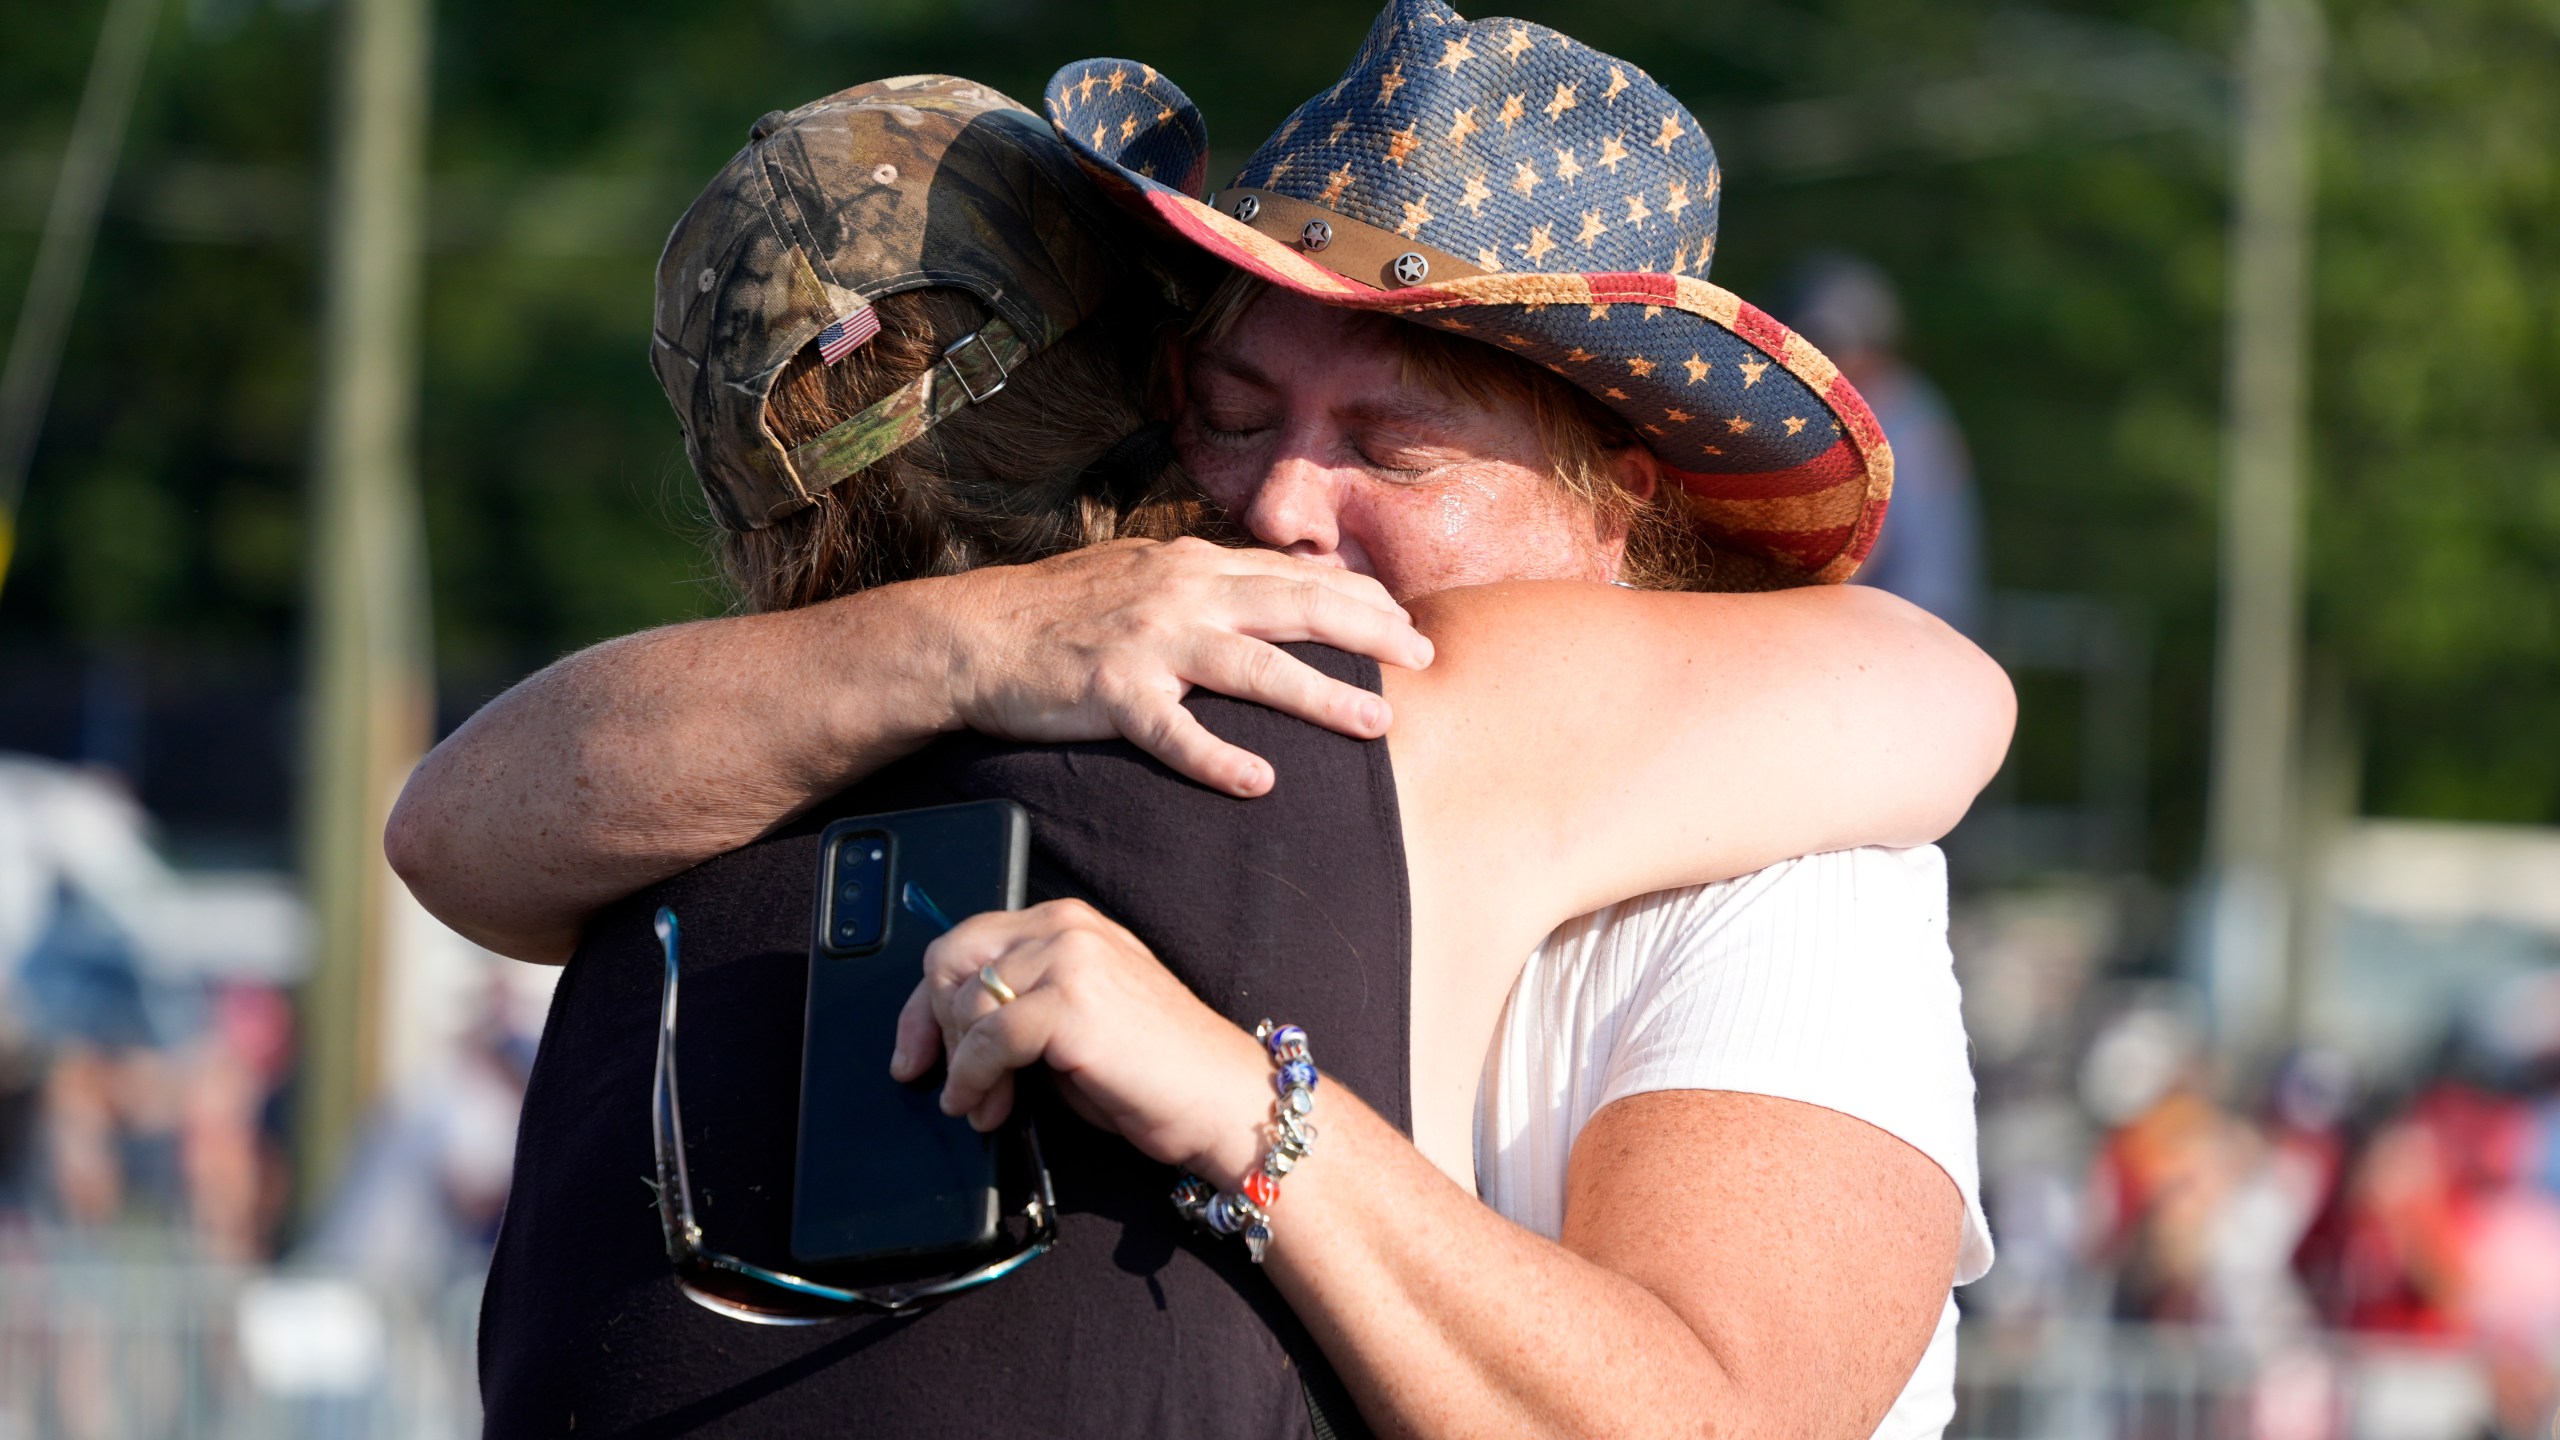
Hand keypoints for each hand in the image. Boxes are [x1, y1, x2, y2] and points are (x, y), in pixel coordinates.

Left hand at [888, 899, 1272, 1185]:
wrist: (1220, 1099)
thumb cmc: (1153, 1070)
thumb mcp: (1073, 1019)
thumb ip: (1020, 1004)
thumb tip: (943, 1032)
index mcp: (1067, 922)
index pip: (964, 940)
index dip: (925, 1001)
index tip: (913, 1052)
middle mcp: (1065, 927)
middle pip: (950, 959)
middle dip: (933, 1025)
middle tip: (949, 1079)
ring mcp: (1070, 959)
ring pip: (965, 1002)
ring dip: (960, 1065)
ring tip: (982, 1105)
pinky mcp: (1071, 1003)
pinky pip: (986, 1039)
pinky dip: (972, 1079)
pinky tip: (982, 1105)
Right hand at [934, 538, 1433, 795]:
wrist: (976, 633)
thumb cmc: (1064, 611)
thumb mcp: (1144, 574)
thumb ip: (1209, 580)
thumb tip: (1278, 586)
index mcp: (1192, 565)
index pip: (1294, 575)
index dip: (1359, 597)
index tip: (1408, 620)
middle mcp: (1181, 594)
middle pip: (1295, 607)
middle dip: (1370, 632)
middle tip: (1424, 658)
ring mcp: (1148, 642)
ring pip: (1253, 666)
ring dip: (1321, 694)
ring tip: (1376, 723)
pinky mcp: (1110, 691)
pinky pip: (1173, 731)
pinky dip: (1217, 757)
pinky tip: (1259, 782)